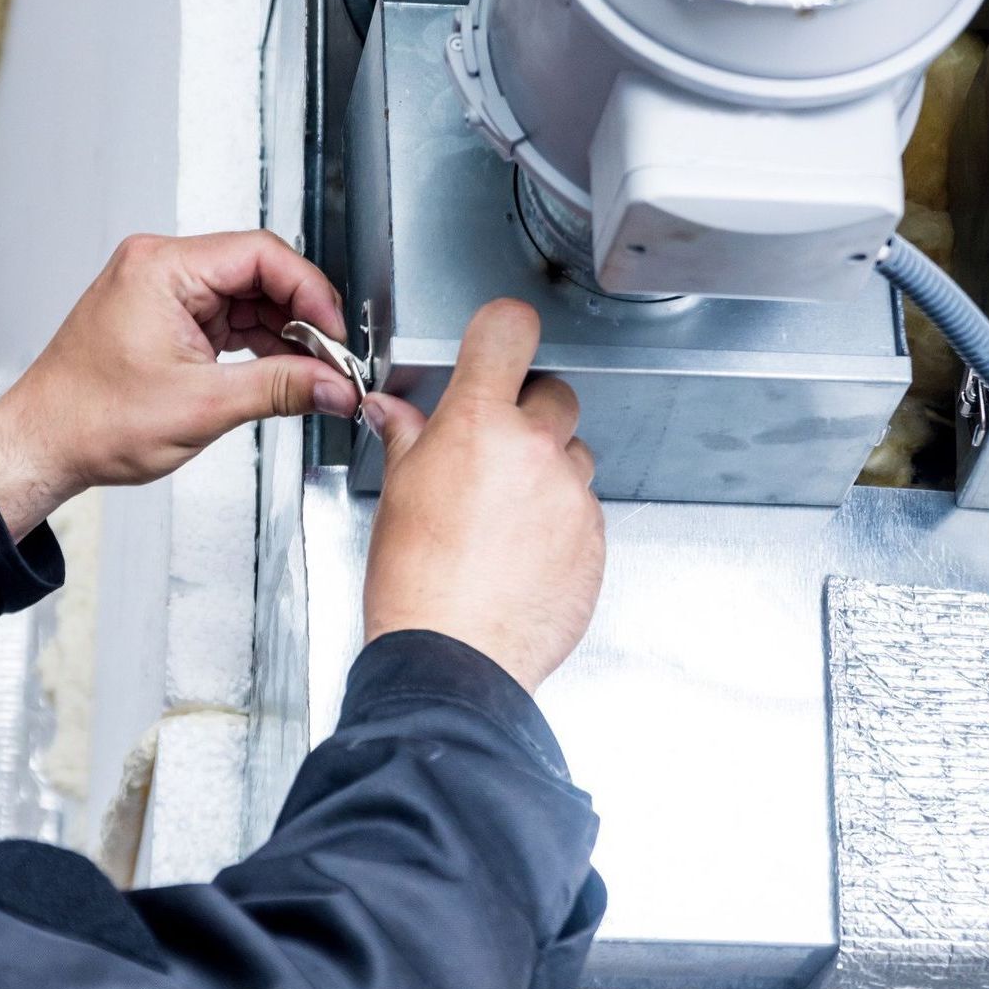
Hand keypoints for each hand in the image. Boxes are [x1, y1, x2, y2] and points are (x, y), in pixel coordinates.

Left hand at [0, 231, 355, 540]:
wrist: (41, 447)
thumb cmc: (89, 421)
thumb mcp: (202, 406)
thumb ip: (281, 388)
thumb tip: (334, 384)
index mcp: (161, 268)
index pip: (261, 254)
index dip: (310, 292)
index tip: (334, 332)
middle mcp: (160, 268)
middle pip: (259, 272)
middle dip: (302, 316)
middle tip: (332, 358)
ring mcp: (163, 291)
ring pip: (248, 296)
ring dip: (284, 333)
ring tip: (312, 372)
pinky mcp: (167, 316)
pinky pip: (229, 317)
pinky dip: (259, 344)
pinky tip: (281, 371)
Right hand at [361, 300, 604, 694]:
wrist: (452, 658)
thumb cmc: (416, 582)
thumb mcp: (400, 493)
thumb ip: (408, 436)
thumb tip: (393, 411)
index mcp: (479, 422)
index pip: (509, 331)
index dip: (505, 330)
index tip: (502, 340)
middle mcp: (535, 448)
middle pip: (554, 393)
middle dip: (527, 413)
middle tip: (494, 450)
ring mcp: (572, 494)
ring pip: (573, 454)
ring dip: (547, 469)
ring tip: (505, 513)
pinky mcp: (595, 536)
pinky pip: (584, 507)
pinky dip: (560, 519)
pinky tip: (523, 551)